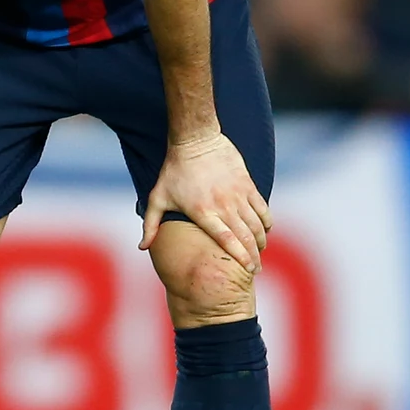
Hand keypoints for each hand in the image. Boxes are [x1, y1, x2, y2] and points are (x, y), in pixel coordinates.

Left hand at [140, 132, 271, 270]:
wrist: (195, 139)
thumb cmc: (174, 170)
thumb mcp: (157, 198)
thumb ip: (150, 225)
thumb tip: (142, 247)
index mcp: (203, 212)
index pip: (227, 241)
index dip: (240, 257)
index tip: (247, 270)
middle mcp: (223, 205)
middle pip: (245, 237)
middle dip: (253, 257)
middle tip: (255, 270)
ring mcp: (237, 194)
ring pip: (257, 224)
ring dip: (261, 241)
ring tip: (259, 252)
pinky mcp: (247, 184)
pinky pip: (262, 208)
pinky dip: (266, 222)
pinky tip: (265, 230)